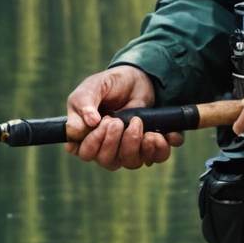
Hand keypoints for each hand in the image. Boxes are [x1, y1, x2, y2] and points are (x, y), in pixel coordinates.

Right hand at [65, 64, 183, 170]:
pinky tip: (157, 133)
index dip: (93, 142)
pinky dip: (159, 147)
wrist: (135, 79)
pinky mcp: (146, 147)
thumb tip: (90, 121)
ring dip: (135, 143)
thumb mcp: (92, 87)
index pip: (85, 153)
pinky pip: (155, 157)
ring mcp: (126, 150)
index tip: (103, 121)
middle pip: (107, 161)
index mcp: (85, 136)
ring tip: (137, 121)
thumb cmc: (108, 85)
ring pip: (131, 162)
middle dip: (114, 141)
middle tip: (117, 120)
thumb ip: (84, 102)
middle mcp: (105, 148)